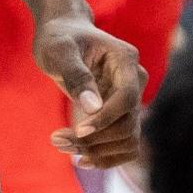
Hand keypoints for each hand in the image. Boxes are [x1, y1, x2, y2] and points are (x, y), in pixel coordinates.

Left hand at [35, 15, 144, 167]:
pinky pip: (124, 144)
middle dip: (95, 139)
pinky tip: (79, 157)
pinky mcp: (121, 114)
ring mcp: (131, 100)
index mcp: (126, 60)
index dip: (105, 119)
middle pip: (128, 124)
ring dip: (97, 152)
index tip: (78, 130)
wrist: (62, 34)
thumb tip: (93, 107)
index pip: (126, 98)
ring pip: (128, 139)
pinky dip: (104, 156)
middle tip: (57, 140)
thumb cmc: (59, 38)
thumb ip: (76, 75)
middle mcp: (135, 81)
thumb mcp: (59, 50)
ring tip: (60, 144)